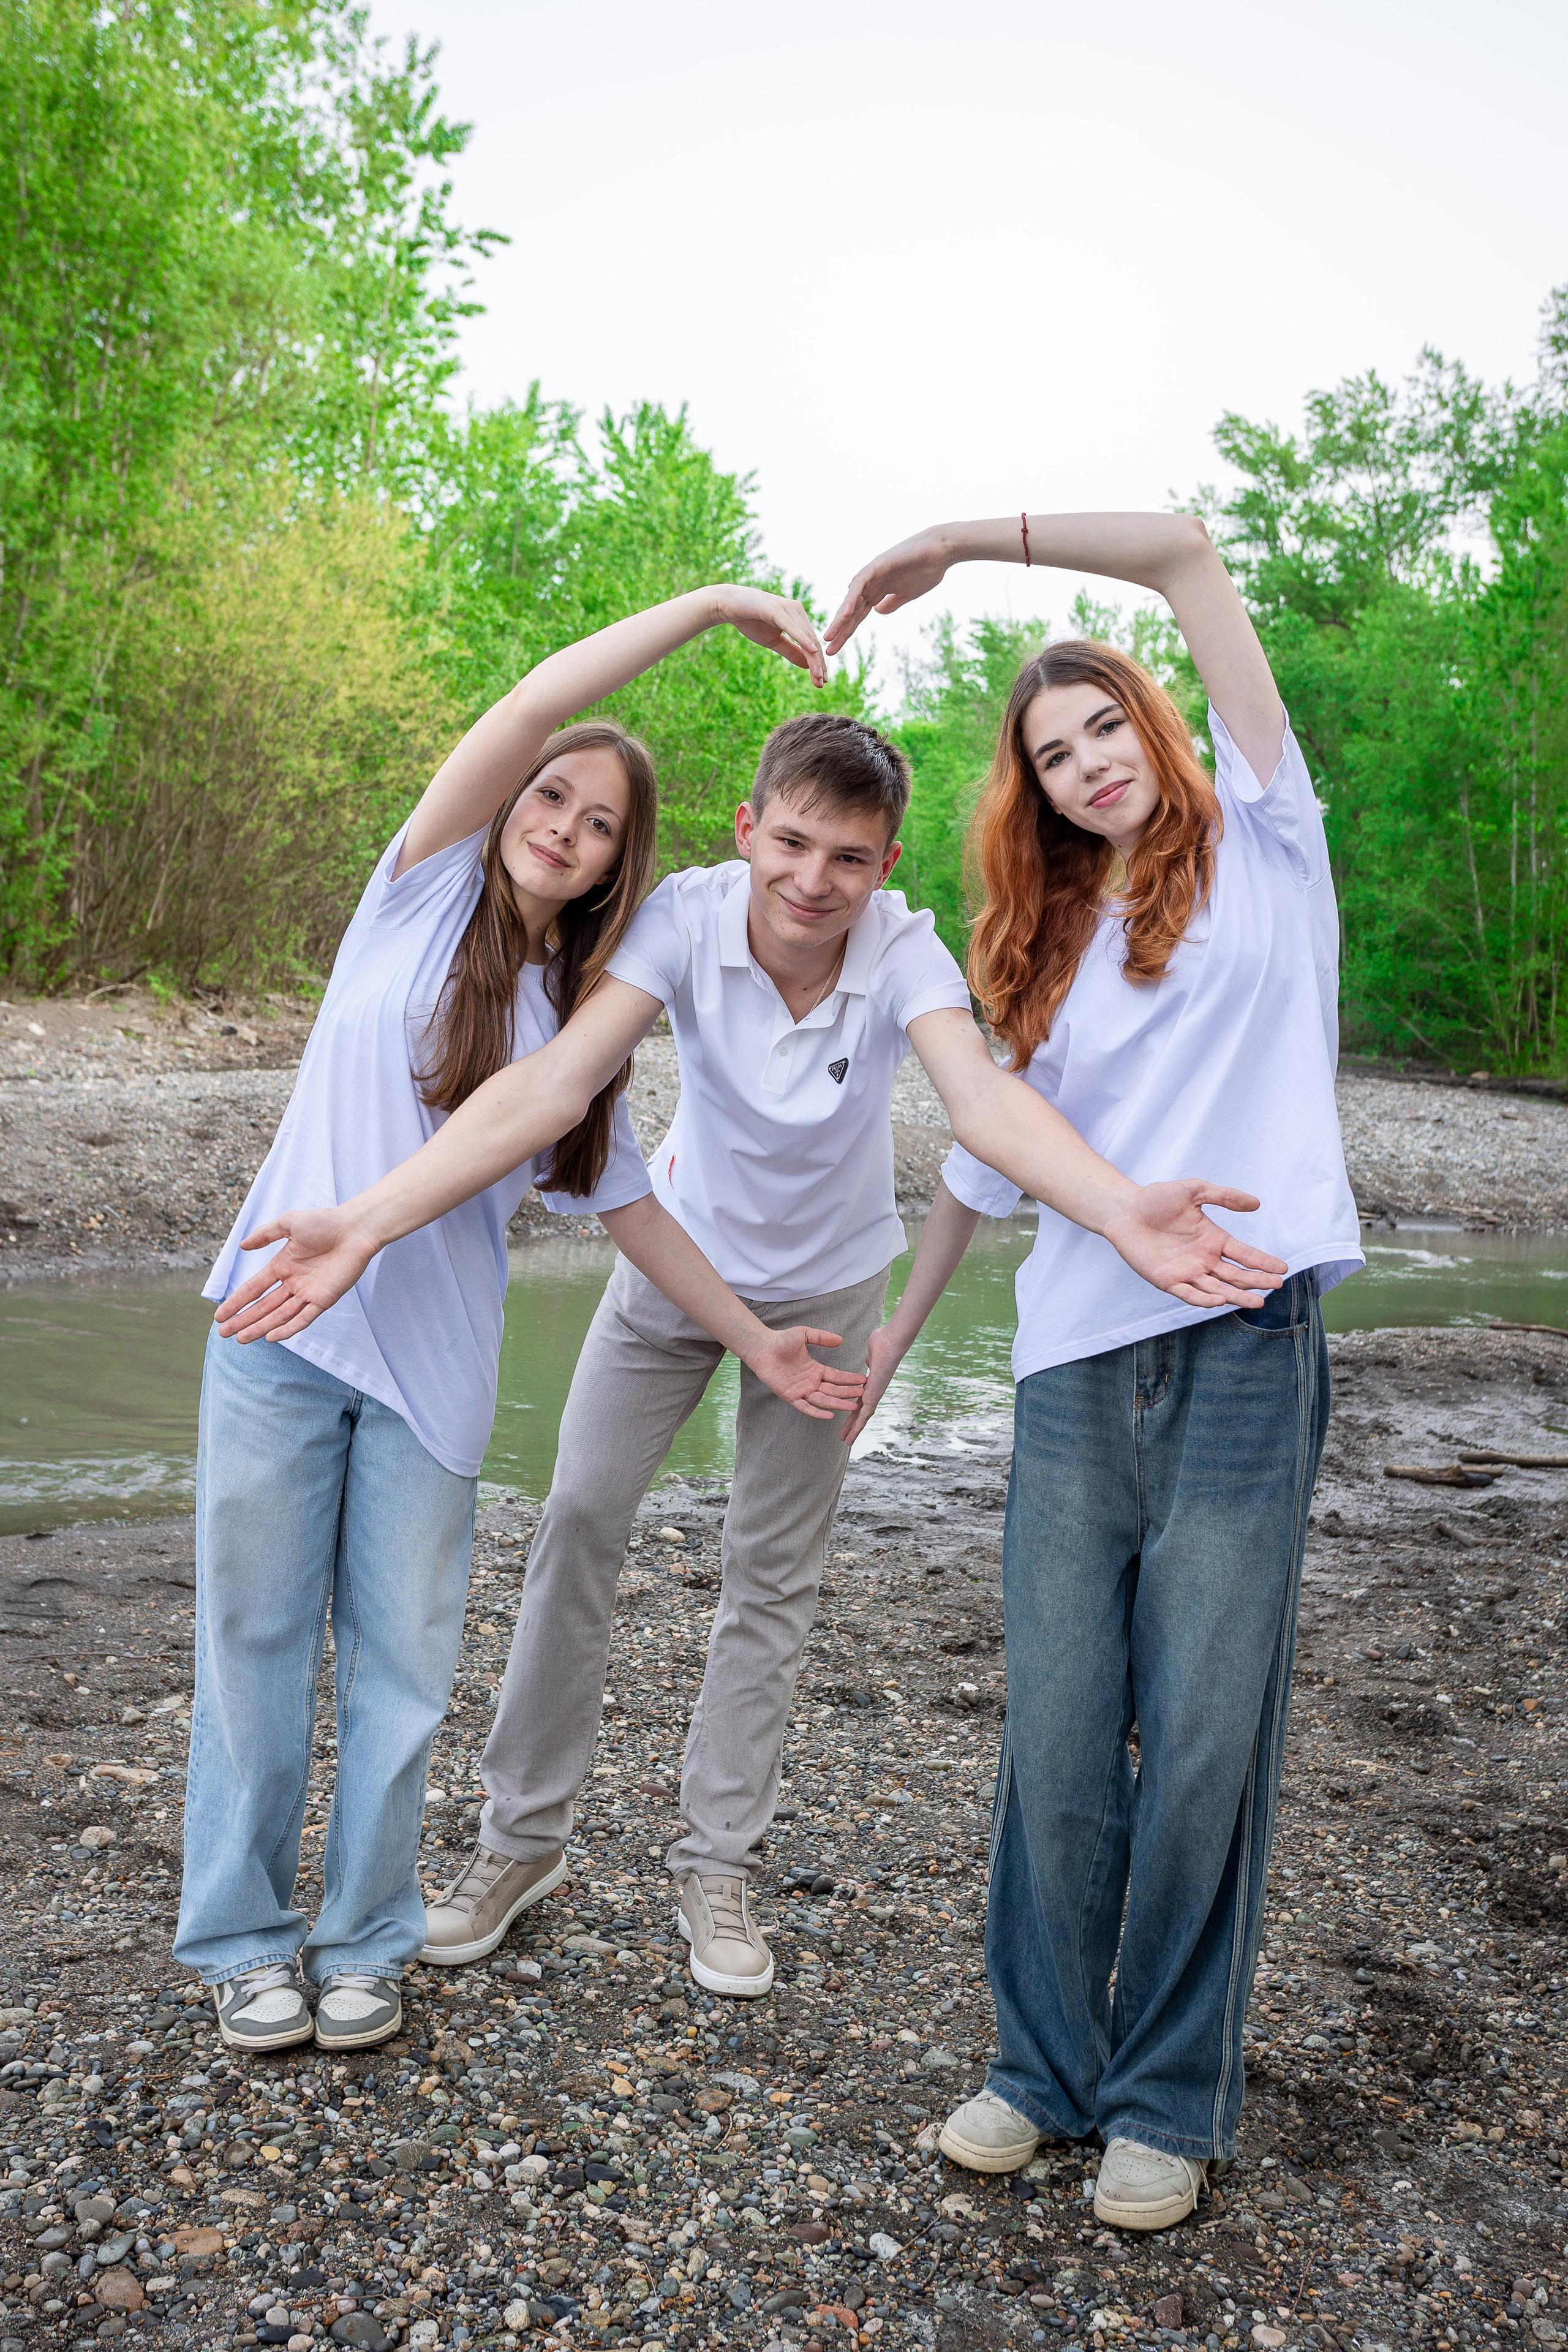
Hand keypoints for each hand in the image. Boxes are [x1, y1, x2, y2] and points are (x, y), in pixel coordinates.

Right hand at [212, 1208, 377, 1342]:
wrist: (355, 1228)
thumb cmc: (325, 1222)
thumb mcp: (288, 1223)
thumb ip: (265, 1235)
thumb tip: (242, 1245)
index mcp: (282, 1265)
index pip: (254, 1288)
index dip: (237, 1302)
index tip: (220, 1315)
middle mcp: (293, 1282)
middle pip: (263, 1306)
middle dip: (243, 1320)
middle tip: (223, 1334)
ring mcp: (308, 1292)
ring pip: (279, 1315)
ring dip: (260, 1327)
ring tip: (241, 1339)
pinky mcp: (324, 1299)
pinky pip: (304, 1318)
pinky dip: (288, 1328)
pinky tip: (271, 1337)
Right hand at [713, 586, 826, 685]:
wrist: (728, 604)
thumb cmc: (751, 621)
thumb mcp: (773, 641)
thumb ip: (791, 651)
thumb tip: (808, 665)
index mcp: (798, 617)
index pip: (812, 643)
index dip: (818, 663)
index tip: (822, 682)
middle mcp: (797, 610)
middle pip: (812, 641)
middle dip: (818, 664)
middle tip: (822, 684)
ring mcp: (788, 608)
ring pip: (805, 636)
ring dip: (813, 657)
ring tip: (818, 675)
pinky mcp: (776, 609)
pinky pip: (792, 627)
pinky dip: (802, 639)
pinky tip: (812, 651)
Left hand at [742, 1325, 866, 1421]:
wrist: (762, 1347)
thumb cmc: (781, 1340)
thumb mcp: (805, 1334)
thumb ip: (822, 1337)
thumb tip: (840, 1340)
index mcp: (815, 1370)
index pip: (836, 1377)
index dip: (850, 1379)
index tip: (863, 1380)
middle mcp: (810, 1382)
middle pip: (833, 1390)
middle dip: (848, 1393)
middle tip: (863, 1396)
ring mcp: (801, 1390)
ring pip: (823, 1400)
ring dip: (838, 1404)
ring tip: (852, 1407)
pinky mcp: (790, 1396)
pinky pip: (806, 1407)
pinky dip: (817, 1412)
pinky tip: (829, 1416)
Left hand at [824, 527, 952, 654]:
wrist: (941, 551)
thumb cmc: (927, 570)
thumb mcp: (907, 594)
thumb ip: (891, 603)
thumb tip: (877, 612)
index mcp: (877, 592)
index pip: (858, 616)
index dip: (847, 632)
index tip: (836, 648)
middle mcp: (871, 584)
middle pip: (851, 610)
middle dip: (840, 629)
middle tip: (828, 648)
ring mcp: (873, 574)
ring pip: (851, 599)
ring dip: (840, 618)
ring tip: (830, 636)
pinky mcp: (877, 565)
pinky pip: (860, 584)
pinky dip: (851, 599)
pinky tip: (844, 614)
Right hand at [840, 1321, 906, 1445]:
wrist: (891, 1342)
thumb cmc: (883, 1342)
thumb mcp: (871, 1353)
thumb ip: (869, 1358)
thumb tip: (870, 1358)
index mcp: (871, 1383)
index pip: (860, 1400)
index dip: (853, 1410)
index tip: (847, 1415)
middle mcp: (873, 1391)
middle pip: (861, 1412)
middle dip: (852, 1424)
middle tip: (844, 1435)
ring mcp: (875, 1395)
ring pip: (863, 1418)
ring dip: (854, 1430)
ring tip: (846, 1441)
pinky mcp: (874, 1397)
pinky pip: (864, 1415)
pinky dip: (858, 1427)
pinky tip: (851, 1436)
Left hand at [1102, 1182, 1286, 1308]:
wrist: (1124, 1209)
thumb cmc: (1156, 1199)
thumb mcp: (1194, 1191)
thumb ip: (1223, 1196)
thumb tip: (1256, 1203)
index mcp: (1213, 1239)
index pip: (1244, 1254)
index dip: (1263, 1262)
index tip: (1283, 1269)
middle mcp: (1203, 1259)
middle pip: (1236, 1275)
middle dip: (1257, 1281)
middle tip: (1276, 1286)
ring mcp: (1186, 1271)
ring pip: (1218, 1288)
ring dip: (1237, 1296)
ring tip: (1258, 1302)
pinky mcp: (1167, 1281)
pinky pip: (1189, 1294)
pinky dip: (1204, 1299)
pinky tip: (1220, 1299)